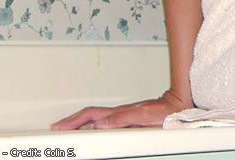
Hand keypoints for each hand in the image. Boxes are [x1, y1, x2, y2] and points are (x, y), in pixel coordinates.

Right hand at [51, 90, 188, 130]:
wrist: (177, 105)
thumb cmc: (164, 111)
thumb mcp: (143, 116)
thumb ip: (122, 119)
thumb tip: (100, 124)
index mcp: (118, 112)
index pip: (90, 115)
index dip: (73, 121)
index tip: (59, 127)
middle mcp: (118, 113)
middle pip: (88, 115)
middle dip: (71, 121)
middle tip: (57, 128)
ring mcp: (122, 115)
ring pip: (95, 118)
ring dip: (79, 122)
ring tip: (68, 128)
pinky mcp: (127, 119)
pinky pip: (104, 121)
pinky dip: (92, 124)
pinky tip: (91, 129)